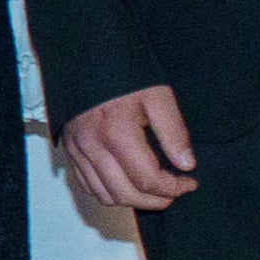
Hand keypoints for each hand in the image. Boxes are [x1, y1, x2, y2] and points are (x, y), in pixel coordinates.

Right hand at [61, 83, 197, 212]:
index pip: (147, 179)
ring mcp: (77, 150)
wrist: (88, 57)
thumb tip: (186, 165)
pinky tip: (130, 184)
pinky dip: (110, 193)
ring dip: (133, 201)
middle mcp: (92, 146)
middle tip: (175, 193)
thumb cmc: (125, 74)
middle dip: (155, 200)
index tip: (189, 183)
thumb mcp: (158, 96)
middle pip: (125, 194)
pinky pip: (87, 185)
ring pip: (104, 195)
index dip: (173, 188)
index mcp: (116, 133)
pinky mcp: (70, 150)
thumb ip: (173, 132)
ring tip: (155, 192)